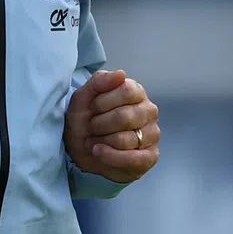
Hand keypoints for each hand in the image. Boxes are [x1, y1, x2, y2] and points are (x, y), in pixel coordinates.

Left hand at [64, 69, 159, 183]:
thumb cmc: (85, 118)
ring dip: (102, 141)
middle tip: (91, 127)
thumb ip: (99, 82)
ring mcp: (152, 134)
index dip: (103, 102)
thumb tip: (121, 74)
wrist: (80, 147)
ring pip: (128, 139)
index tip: (92, 108)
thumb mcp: (84, 97)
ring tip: (93, 141)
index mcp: (136, 91)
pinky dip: (112, 157)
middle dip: (100, 124)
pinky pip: (135, 159)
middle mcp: (149, 111)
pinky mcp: (150, 156)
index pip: (127, 91)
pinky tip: (99, 152)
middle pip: (126, 117)